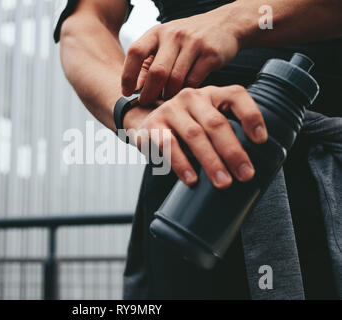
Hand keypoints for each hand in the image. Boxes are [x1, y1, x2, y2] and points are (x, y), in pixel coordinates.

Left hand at [121, 8, 241, 105]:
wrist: (225, 24)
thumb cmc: (188, 39)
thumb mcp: (166, 42)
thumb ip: (150, 62)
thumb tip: (134, 89)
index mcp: (157, 32)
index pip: (135, 52)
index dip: (128, 75)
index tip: (127, 93)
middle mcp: (173, 35)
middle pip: (156, 72)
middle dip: (149, 93)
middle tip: (146, 103)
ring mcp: (193, 43)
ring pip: (175, 79)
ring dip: (168, 95)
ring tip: (166, 100)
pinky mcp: (210, 54)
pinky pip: (193, 81)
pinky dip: (185, 92)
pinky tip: (183, 95)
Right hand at [123, 85, 267, 188]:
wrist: (144, 122)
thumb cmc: (185, 127)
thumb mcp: (205, 120)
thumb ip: (224, 132)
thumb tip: (247, 165)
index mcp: (211, 94)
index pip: (236, 96)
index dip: (251, 116)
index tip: (261, 141)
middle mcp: (191, 97)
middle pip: (216, 122)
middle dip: (233, 151)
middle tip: (245, 174)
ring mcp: (170, 110)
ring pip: (194, 135)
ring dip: (211, 161)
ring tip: (223, 182)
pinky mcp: (153, 126)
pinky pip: (168, 146)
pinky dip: (181, 164)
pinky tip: (192, 179)